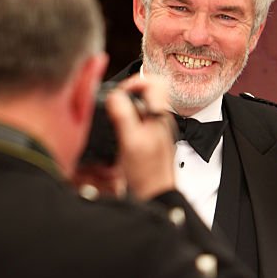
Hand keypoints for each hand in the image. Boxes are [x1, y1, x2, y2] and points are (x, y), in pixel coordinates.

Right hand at [105, 74, 175, 199]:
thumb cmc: (146, 174)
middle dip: (127, 96)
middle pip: (147, 93)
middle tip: (115, 106)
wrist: (155, 196)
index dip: (134, 82)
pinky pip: (139, 123)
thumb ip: (123, 115)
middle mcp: (161, 121)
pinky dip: (128, 124)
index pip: (154, 82)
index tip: (120, 94)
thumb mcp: (130, 141)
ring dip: (126, 110)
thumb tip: (114, 95)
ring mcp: (157, 131)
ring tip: (116, 122)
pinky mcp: (151, 141)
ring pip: (142, 108)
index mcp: (160, 116)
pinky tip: (120, 136)